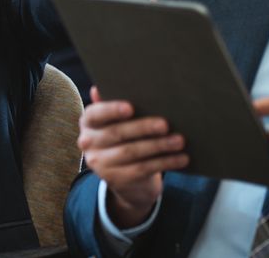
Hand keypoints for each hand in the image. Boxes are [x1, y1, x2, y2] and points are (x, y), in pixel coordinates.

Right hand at [79, 87, 187, 227]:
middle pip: (117, 133)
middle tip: (165, 124)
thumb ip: (114, 105)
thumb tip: (100, 88)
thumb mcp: (118, 121)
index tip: (131, 108)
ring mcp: (99, 164)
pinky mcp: (116, 180)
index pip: (95, 114)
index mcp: (88, 122)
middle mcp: (87, 142)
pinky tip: (181, 158)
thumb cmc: (125, 138)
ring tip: (179, 140)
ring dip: (158, 146)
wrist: (126, 177)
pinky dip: (164, 163)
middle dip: (143, 128)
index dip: (112, 110)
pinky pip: (142, 169)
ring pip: (131, 152)